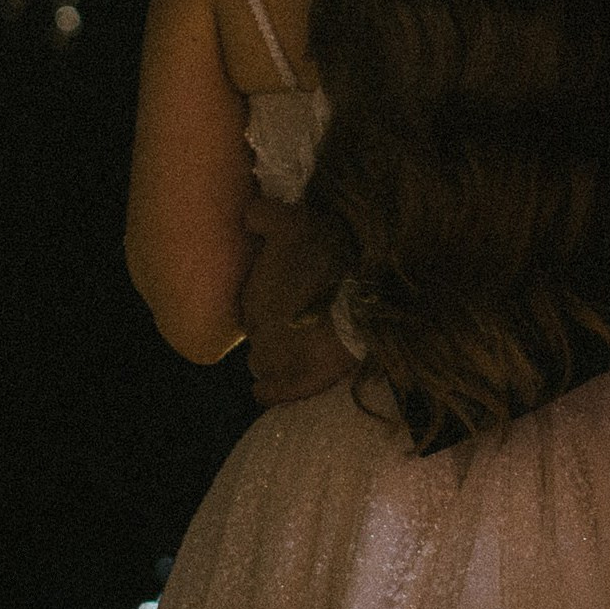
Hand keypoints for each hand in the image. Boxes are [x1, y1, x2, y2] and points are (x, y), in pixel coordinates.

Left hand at [239, 190, 360, 408]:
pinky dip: (270, 390)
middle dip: (272, 323)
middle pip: (257, 329)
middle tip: (298, 314)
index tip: (290, 289)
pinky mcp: (296, 383)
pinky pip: (270, 392)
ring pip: (261, 360)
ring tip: (295, 346)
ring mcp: (273, 360)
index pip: (251, 299)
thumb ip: (262, 216)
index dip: (270, 294)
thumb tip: (247, 217)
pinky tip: (271, 388)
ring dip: (272, 354)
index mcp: (252, 293)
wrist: (362, 302)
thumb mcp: (293, 222)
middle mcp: (255, 329)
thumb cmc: (327, 259)